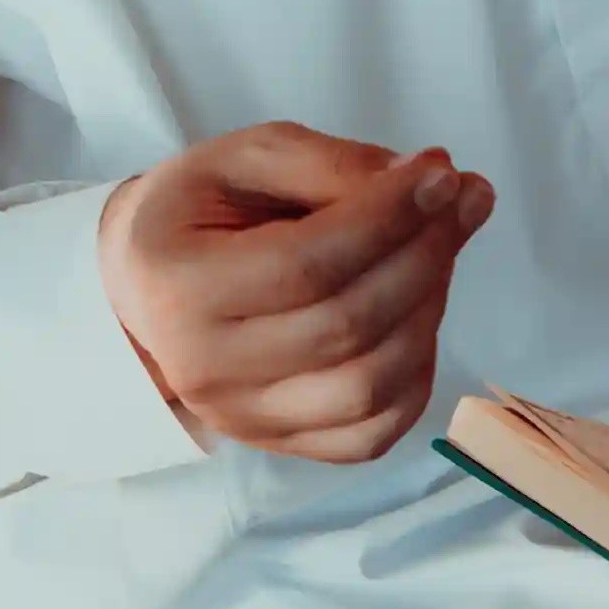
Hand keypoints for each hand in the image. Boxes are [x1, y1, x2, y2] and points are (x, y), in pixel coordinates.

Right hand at [98, 125, 496, 464]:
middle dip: (425, 256)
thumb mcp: (243, 160)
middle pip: (347, 326)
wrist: (147, 289)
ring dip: (429, 310)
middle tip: (461, 200)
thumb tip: (429, 180)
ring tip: (439, 250)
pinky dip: (417, 375)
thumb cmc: (199, 215)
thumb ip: (328, 164)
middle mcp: (205, 367)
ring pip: (369, 386)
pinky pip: (373, 433)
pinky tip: (419, 316)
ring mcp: (244, 419)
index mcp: (179, 285)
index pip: (306, 264)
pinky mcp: (282, 448)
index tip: (443, 174)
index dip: (389, 218)